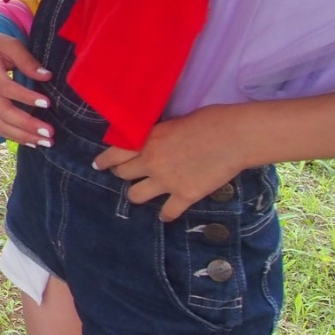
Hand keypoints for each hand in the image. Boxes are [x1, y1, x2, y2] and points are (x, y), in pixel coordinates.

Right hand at [0, 25, 52, 147]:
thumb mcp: (9, 43)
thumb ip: (26, 59)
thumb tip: (46, 76)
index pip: (6, 88)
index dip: (26, 97)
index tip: (47, 103)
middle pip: (4, 113)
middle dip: (28, 125)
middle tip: (50, 133)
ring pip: (0, 125)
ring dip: (23, 136)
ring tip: (45, 142)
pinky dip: (15, 137)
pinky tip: (32, 142)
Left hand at [93, 105, 251, 220]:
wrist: (235, 136)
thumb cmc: (209, 120)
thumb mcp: (173, 122)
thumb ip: (157, 135)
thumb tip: (150, 141)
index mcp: (147, 140)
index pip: (113, 154)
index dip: (104, 161)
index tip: (99, 165)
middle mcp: (150, 162)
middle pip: (121, 175)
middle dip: (123, 174)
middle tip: (129, 174)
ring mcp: (166, 181)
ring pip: (135, 196)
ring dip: (138, 194)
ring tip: (144, 192)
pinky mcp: (185, 196)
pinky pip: (166, 213)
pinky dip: (166, 214)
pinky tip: (167, 212)